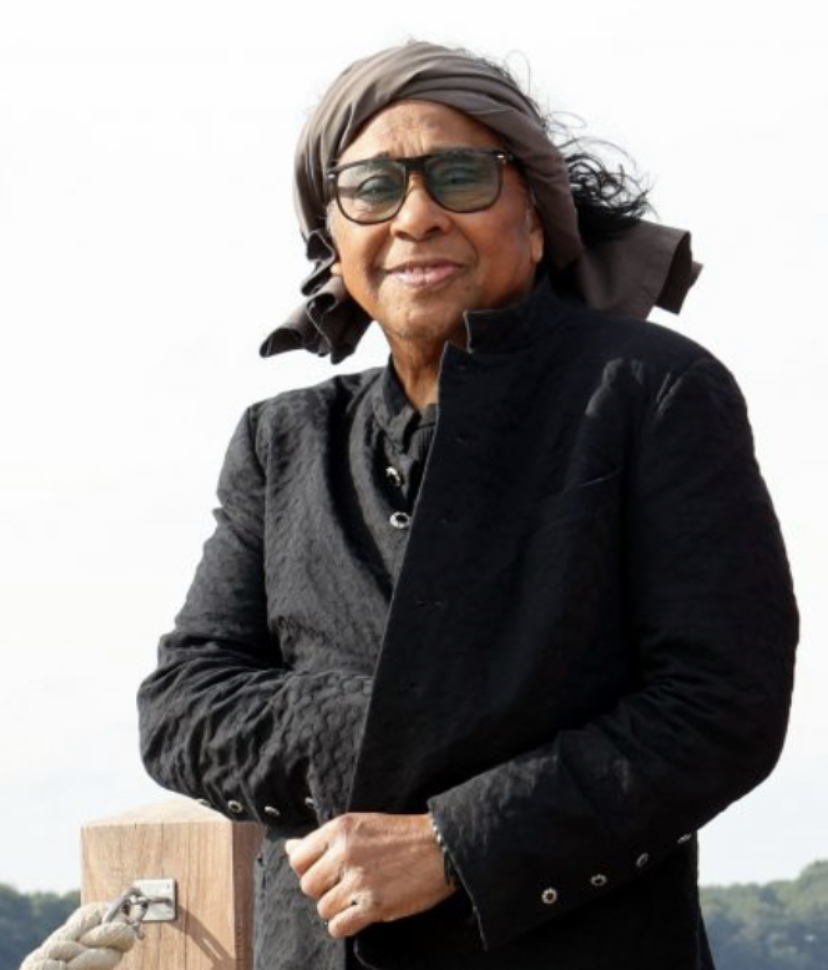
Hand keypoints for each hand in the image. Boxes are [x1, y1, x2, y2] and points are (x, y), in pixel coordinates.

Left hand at [284, 811, 457, 937]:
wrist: (440, 846)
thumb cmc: (399, 835)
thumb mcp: (359, 825)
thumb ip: (322, 839)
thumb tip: (289, 847)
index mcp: (340, 829)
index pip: (298, 859)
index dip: (309, 869)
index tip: (327, 871)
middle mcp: (345, 853)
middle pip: (308, 886)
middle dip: (324, 890)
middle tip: (346, 885)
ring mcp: (359, 880)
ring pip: (323, 908)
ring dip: (338, 908)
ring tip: (359, 897)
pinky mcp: (374, 905)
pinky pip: (339, 927)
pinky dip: (347, 924)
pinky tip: (362, 912)